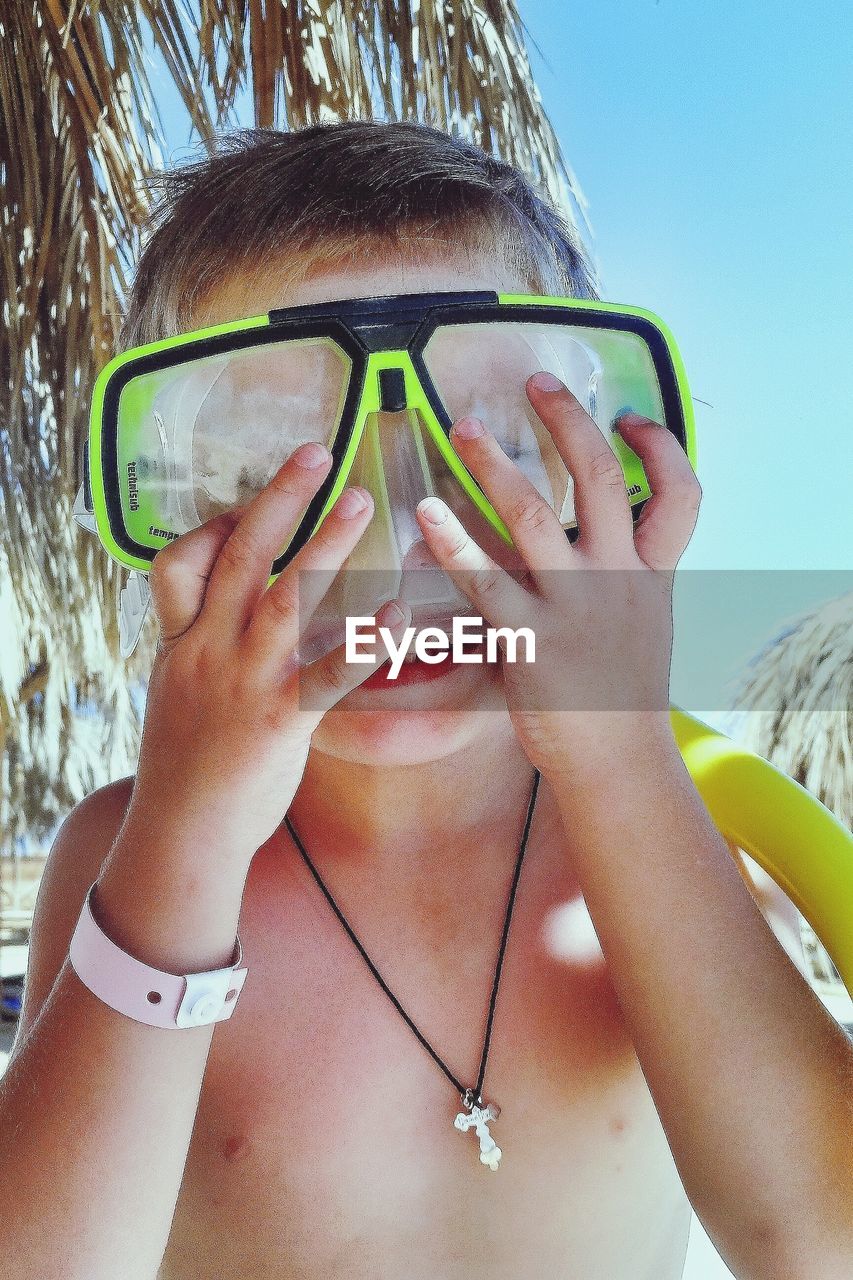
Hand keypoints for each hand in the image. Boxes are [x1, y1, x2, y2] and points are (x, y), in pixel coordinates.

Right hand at [130, 442, 409, 865]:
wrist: (183, 831)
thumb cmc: (187, 763)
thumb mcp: (179, 691)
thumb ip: (202, 644)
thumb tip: (223, 614)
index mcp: (182, 641)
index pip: (178, 562)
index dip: (212, 526)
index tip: (249, 503)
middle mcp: (209, 649)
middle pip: (240, 556)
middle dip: (279, 498)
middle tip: (317, 451)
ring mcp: (245, 681)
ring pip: (284, 598)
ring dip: (324, 545)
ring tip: (363, 502)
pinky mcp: (282, 719)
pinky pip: (327, 673)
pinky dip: (363, 642)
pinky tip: (397, 616)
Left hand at [415, 373, 700, 784]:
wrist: (617, 760)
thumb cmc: (621, 690)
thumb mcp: (644, 622)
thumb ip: (626, 570)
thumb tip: (594, 529)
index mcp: (651, 574)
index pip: (680, 494)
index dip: (658, 448)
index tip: (628, 416)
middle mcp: (618, 581)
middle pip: (601, 482)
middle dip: (569, 423)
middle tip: (536, 381)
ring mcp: (574, 610)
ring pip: (534, 518)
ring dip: (494, 467)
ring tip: (462, 429)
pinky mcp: (530, 643)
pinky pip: (486, 583)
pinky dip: (454, 543)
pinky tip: (427, 512)